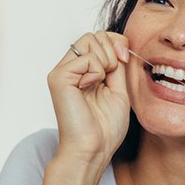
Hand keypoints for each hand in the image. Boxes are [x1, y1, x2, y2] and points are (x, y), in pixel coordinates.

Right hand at [47, 31, 129, 165]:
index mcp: (84, 72)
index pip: (99, 38)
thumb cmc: (105, 128)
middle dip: (112, 50)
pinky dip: (97, 72)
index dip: (116, 42)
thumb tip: (120, 44)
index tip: (125, 59)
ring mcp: (62, 72)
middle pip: (93, 35)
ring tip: (101, 83)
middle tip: (112, 75)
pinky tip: (90, 88)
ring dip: (105, 60)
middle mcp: (70, 69)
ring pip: (89, 40)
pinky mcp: (58, 77)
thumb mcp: (119, 90)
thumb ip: (117, 66)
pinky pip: (86, 57)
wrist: (94, 149)